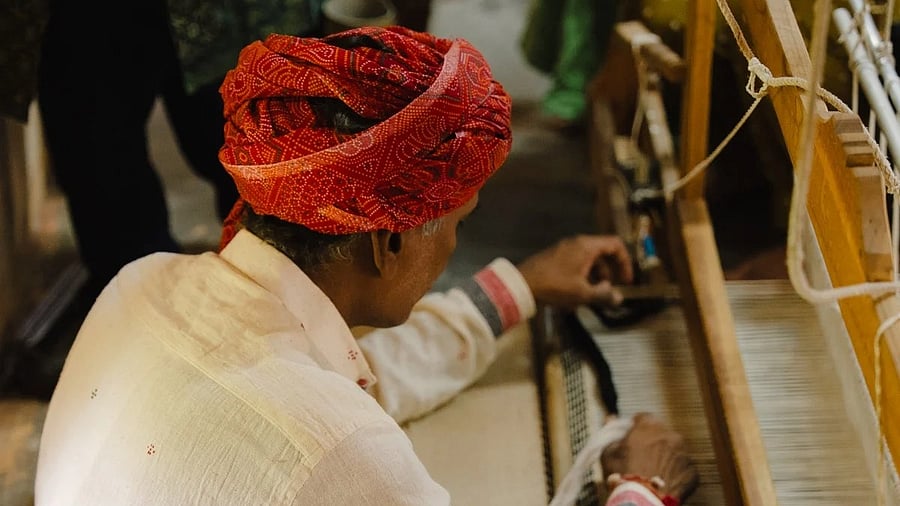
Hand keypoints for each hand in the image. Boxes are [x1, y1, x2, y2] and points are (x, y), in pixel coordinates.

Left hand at [516, 235, 632, 308]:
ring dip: (592, 280)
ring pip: (587, 263)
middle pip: (602, 255)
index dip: (625, 262)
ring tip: (589, 299)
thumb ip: (603, 295)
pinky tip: (572, 300)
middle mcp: (576, 243)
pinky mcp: (554, 259)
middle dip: (608, 275)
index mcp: (587, 246)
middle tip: (608, 292)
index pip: (615, 245)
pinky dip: (579, 280)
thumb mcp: (582, 293)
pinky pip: (574, 267)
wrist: (522, 285)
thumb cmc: (555, 286)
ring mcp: (564, 250)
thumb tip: (619, 298)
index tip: (626, 280)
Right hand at [601, 413, 698, 501]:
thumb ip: (611, 433)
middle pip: (660, 433)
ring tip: (652, 472)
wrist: (644, 502)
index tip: (631, 437)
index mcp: (648, 427)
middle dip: (652, 442)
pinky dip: (675, 472)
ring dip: (665, 456)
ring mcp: (684, 453)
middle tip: (641, 457)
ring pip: (674, 450)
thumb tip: (610, 419)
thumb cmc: (625, 478)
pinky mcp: (692, 471)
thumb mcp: (608, 454)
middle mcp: (670, 435)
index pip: (643, 418)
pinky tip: (663, 482)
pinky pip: (683, 467)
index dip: (636, 428)